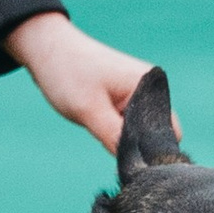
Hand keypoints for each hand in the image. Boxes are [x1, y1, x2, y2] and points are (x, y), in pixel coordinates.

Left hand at [6, 10, 165, 156]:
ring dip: (122, 137)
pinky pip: (126, 121)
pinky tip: (96, 125)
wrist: (44, 47)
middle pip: (155, 131)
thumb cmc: (67, 73)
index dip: (153, 151)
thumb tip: (136, 165)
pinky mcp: (121, 95)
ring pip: (138, 129)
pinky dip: (114, 129)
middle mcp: (148, 87)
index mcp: (149, 86)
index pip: (169, 130)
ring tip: (98, 129)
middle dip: (135, 145)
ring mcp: (135, 90)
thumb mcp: (90, 110)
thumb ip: (115, 138)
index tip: (130, 162)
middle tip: (108, 145)